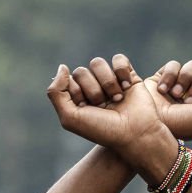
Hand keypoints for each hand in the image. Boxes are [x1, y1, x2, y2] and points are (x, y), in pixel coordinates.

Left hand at [45, 55, 173, 169]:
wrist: (135, 133)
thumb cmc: (103, 130)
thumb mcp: (70, 118)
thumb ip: (56, 92)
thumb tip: (62, 66)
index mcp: (77, 99)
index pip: (68, 81)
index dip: (78, 94)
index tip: (88, 110)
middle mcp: (92, 89)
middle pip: (81, 72)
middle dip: (92, 90)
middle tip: (103, 106)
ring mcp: (110, 81)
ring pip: (98, 63)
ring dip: (107, 83)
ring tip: (117, 99)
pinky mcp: (128, 75)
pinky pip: (118, 59)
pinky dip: (121, 72)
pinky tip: (127, 87)